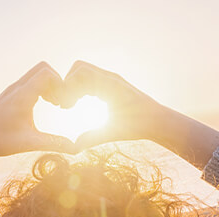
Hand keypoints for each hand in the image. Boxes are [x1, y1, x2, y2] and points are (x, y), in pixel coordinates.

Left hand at [0, 61, 76, 159]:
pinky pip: (30, 81)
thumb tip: (76, 149)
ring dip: (48, 84)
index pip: (47, 74)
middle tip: (60, 102)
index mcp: (22, 96)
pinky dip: (40, 88)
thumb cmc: (1, 141)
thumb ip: (54, 143)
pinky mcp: (11, 94)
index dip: (60, 85)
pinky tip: (42, 104)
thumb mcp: (30, 143)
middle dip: (57, 82)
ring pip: (36, 73)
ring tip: (54, 104)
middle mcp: (17, 88)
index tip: (62, 104)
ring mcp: (12, 89)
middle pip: (43, 68)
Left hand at [62, 60, 218, 168]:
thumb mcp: (107, 132)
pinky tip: (77, 104)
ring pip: (79, 67)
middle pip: (75, 69)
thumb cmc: (135, 127)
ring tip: (68, 105)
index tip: (64, 107)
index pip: (77, 78)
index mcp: (102, 88)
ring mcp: (110, 78)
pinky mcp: (114, 82)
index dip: (66, 90)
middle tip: (62, 105)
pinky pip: (89, 73)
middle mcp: (104, 80)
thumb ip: (91, 137)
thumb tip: (75, 147)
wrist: (156, 124)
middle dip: (64, 84)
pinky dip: (77, 86)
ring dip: (69, 84)